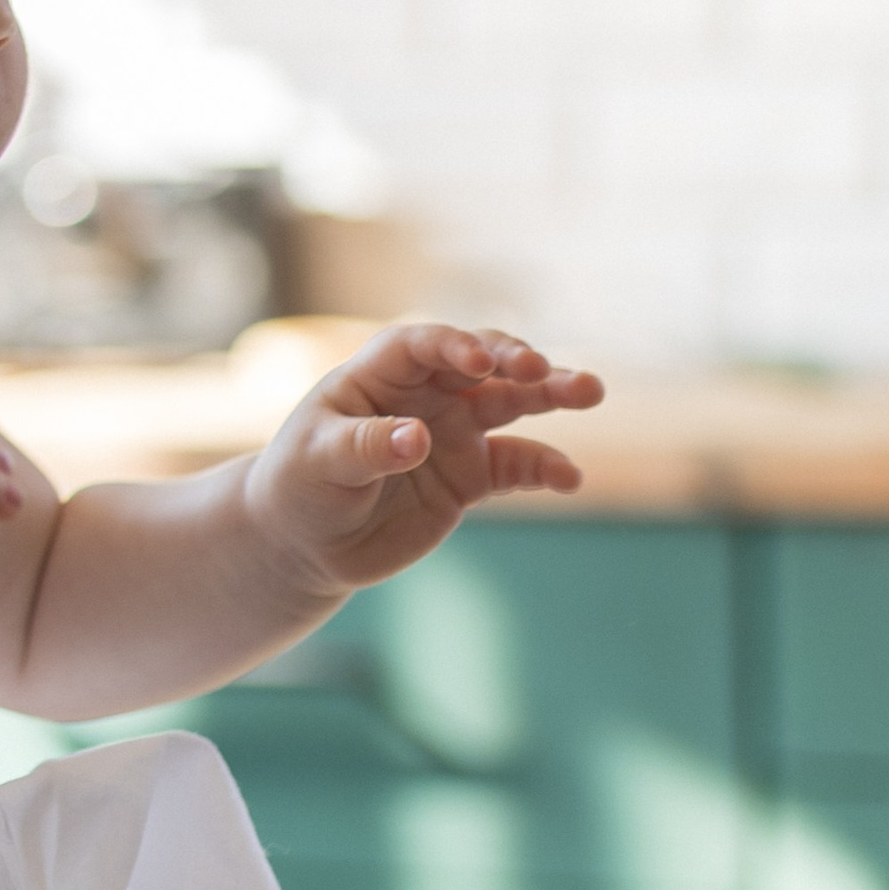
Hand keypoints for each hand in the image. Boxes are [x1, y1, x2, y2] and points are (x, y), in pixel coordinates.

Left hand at [243, 324, 602, 597]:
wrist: (305, 543)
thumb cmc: (298, 487)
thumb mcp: (318, 463)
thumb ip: (367, 447)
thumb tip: (418, 438)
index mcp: (380, 375)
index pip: (423, 345)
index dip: (453, 347)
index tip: (479, 364)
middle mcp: (425, 395)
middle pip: (481, 365)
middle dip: (516, 360)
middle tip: (543, 371)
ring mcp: (453, 433)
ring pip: (512, 403)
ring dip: (551, 394)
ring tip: (590, 391)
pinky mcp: (471, 477)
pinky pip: (518, 466)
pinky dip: (546, 468)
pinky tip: (570, 478)